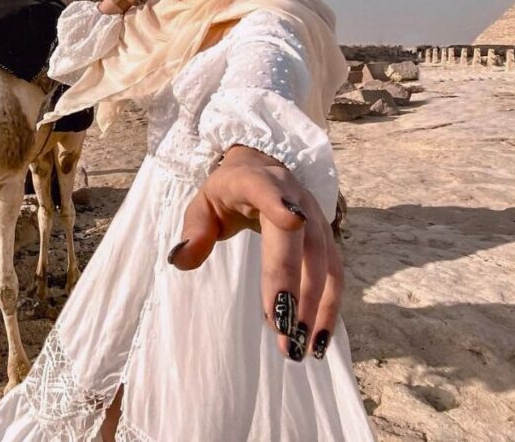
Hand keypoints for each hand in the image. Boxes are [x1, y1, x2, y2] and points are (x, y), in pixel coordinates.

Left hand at [167, 145, 342, 361]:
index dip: (280, 203)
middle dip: (294, 285)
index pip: (268, 190)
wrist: (264, 168)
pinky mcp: (327, 239)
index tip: (292, 220)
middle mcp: (294, 197)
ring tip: (298, 346)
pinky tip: (316, 339)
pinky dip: (328, 308)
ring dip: (316, 306)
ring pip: (324, 263)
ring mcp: (316, 218)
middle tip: (282, 329)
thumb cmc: (228, 192)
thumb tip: (181, 259)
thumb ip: (194, 231)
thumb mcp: (203, 204)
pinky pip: (333, 275)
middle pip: (301, 241)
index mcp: (256, 182)